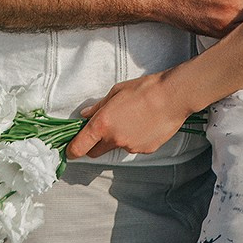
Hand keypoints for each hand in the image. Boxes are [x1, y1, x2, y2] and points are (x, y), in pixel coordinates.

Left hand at [65, 71, 190, 159]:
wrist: (172, 96)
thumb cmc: (144, 89)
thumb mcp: (116, 92)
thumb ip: (98, 107)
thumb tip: (85, 115)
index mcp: (102, 124)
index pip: (79, 147)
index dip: (72, 150)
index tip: (70, 150)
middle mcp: (114, 139)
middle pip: (95, 153)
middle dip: (93, 145)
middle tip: (101, 130)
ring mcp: (130, 147)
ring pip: (116, 148)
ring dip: (117, 139)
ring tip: (131, 119)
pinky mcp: (145, 150)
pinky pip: (133, 147)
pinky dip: (134, 139)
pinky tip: (143, 124)